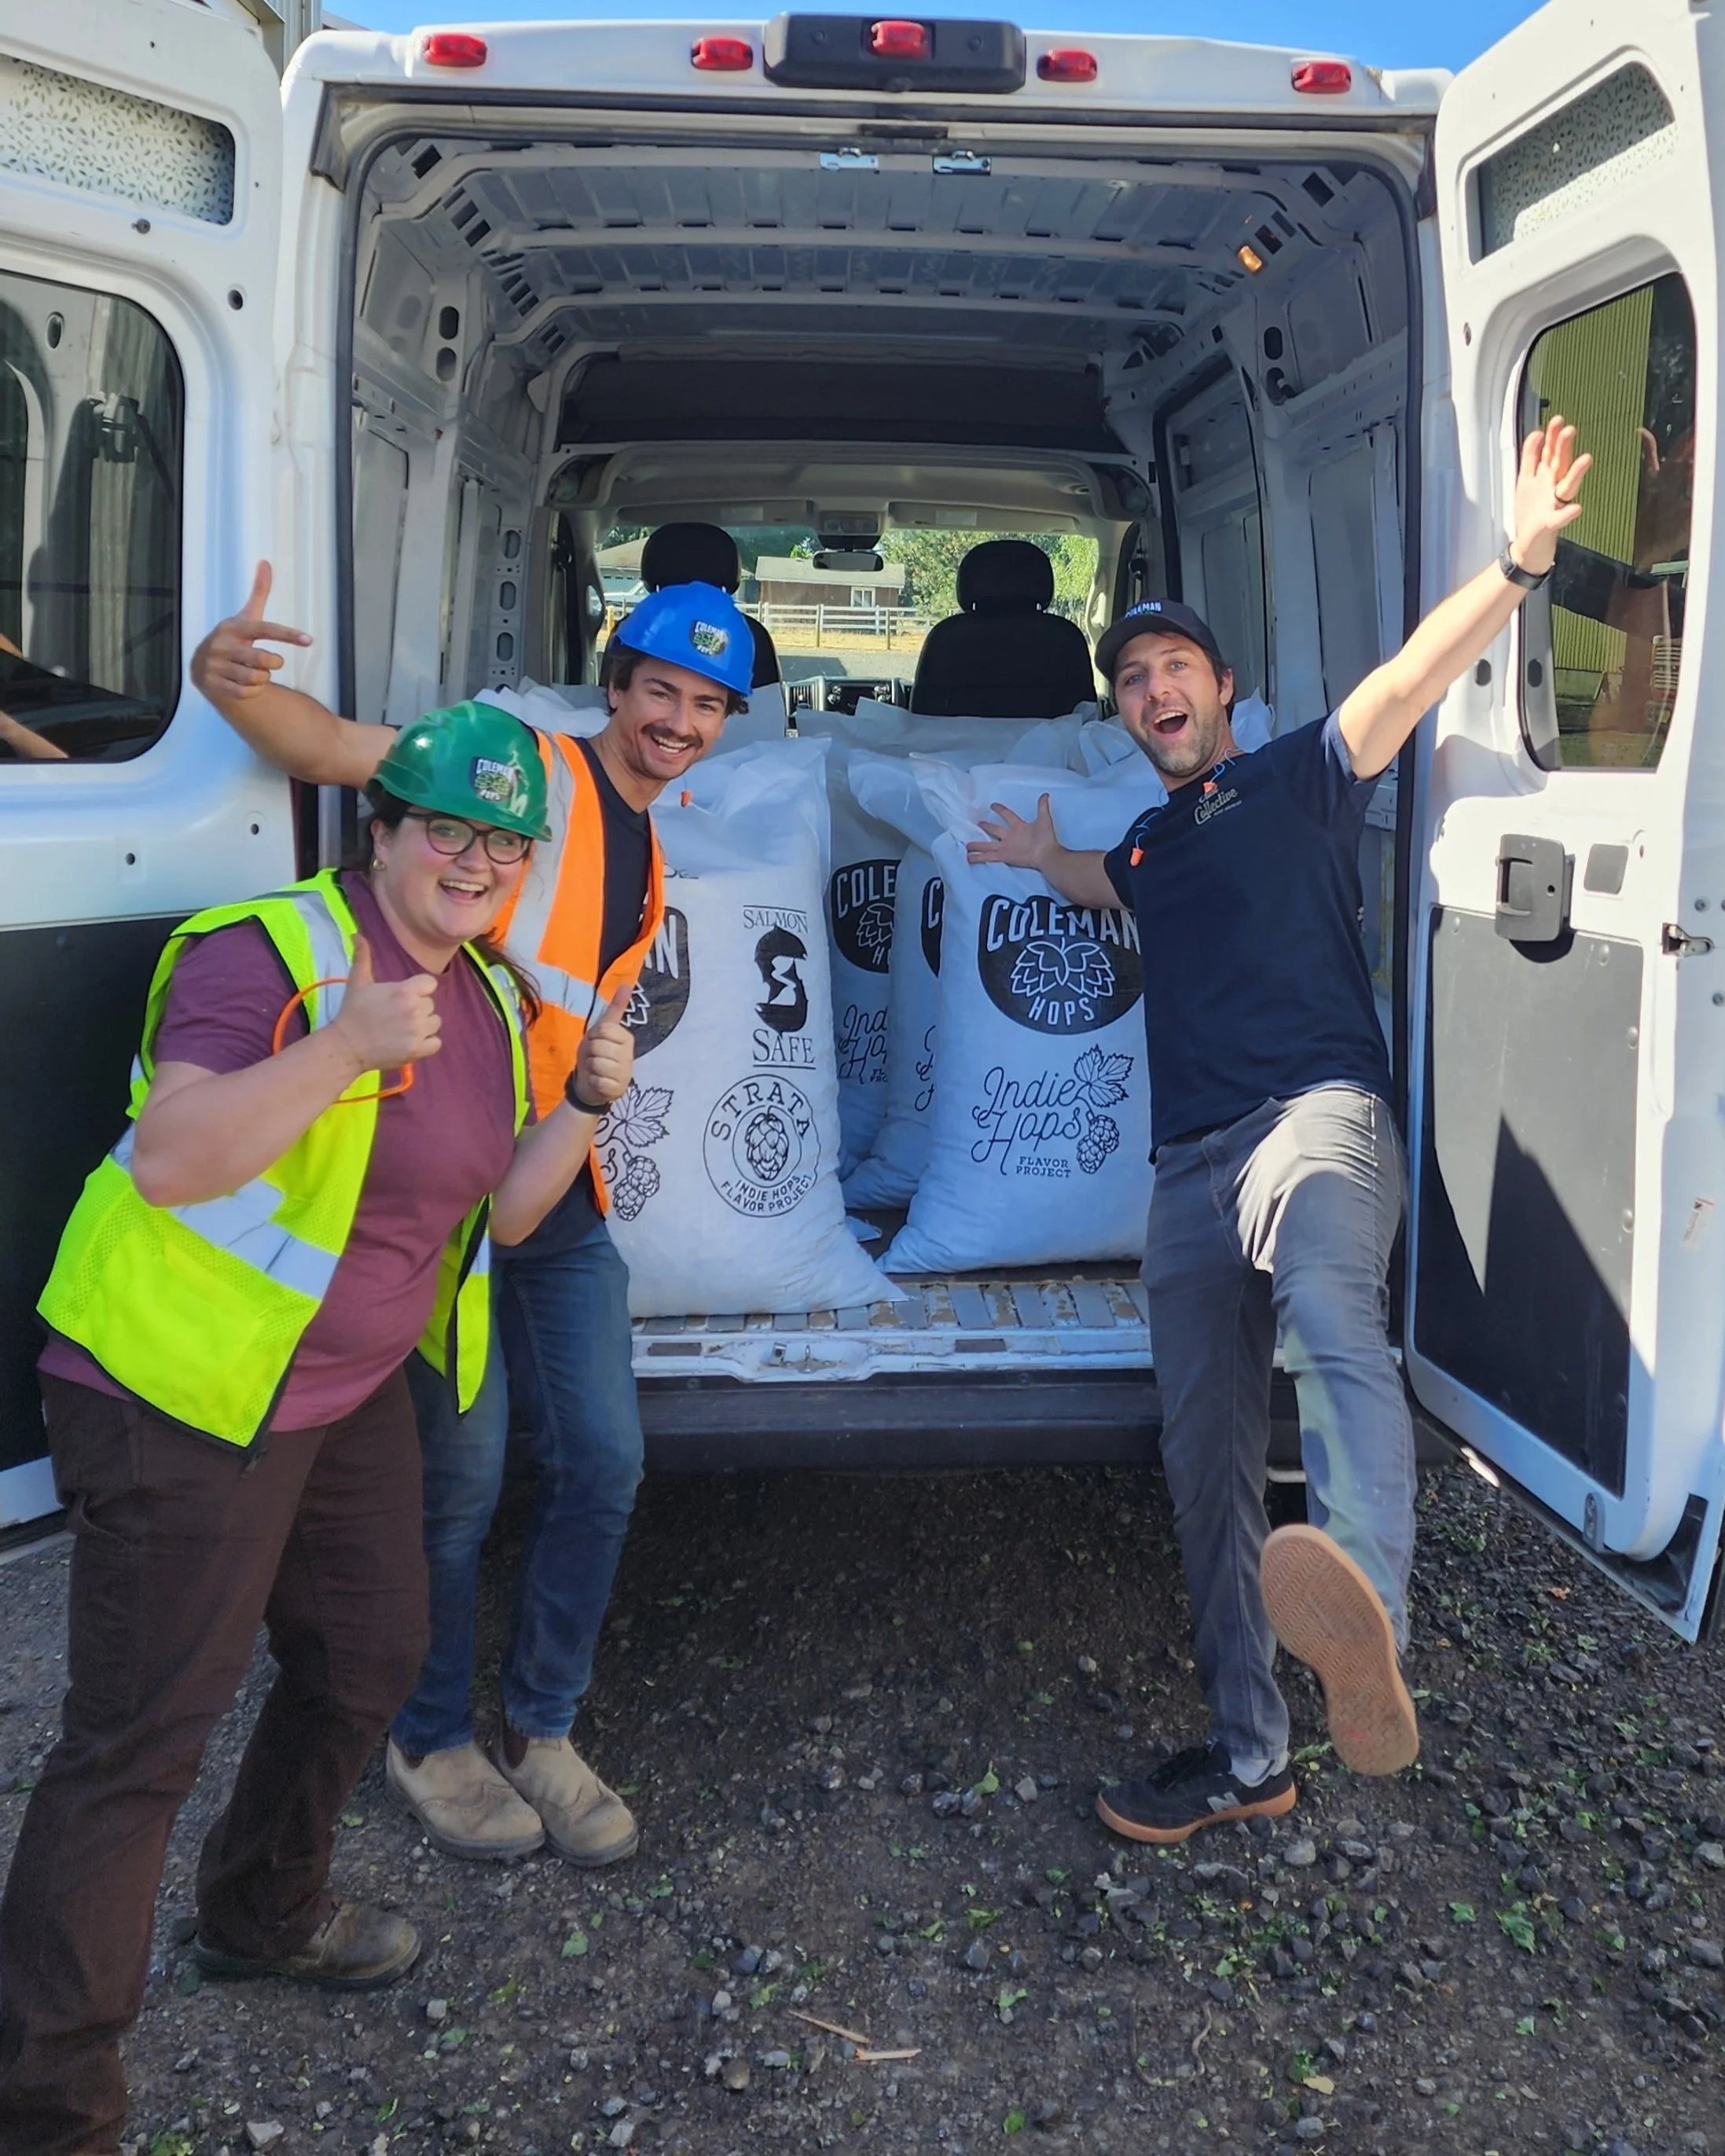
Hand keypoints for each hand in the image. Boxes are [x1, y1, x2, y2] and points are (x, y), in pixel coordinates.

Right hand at [190, 561, 312, 708]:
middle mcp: (220, 645)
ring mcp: (214, 665)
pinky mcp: (212, 685)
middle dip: (273, 663)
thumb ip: (258, 593)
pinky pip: (246, 693)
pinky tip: (244, 684)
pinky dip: (252, 691)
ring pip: (256, 678)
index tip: (309, 640)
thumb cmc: (233, 640)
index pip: (264, 629)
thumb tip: (266, 562)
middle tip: (270, 662)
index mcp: (232, 627)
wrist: (202, 668)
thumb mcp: (245, 619)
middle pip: (263, 659)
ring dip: (261, 679)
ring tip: (251, 672)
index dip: (287, 634)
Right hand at [331, 936, 441, 1071]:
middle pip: (430, 1004)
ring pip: (435, 1023)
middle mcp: (414, 1010)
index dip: (419, 989)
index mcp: (404, 991)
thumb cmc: (353, 1012)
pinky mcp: (417, 1050)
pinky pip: (436, 1043)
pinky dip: (427, 1043)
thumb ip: (362, 957)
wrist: (346, 1046)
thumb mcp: (357, 982)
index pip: (429, 984)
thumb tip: (357, 934)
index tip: (404, 996)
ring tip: (404, 1028)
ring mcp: (417, 1032)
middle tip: (397, 1015)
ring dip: (423, 1026)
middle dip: (417, 1008)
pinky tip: (411, 1041)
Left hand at [570, 981, 635, 1110]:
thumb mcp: (602, 1030)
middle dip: (590, 1053)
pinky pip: (599, 1080)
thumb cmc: (596, 1053)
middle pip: (598, 1046)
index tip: (597, 1043)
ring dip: (591, 1068)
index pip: (603, 1030)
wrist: (590, 1083)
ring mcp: (625, 1073)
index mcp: (627, 1038)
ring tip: (596, 1070)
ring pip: (598, 1064)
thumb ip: (616, 1008)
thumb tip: (627, 983)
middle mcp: (629, 1055)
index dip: (593, 1036)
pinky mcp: (619, 1089)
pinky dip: (593, 1081)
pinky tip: (598, 1082)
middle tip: (595, 1058)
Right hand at [965, 794, 1056, 870]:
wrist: (1046, 853)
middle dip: (987, 826)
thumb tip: (1045, 794)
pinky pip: (988, 856)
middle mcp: (1010, 837)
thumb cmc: (1045, 837)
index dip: (1000, 810)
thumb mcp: (1044, 819)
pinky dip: (978, 858)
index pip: (1007, 816)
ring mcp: (1006, 847)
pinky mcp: (1003, 856)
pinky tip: (969, 858)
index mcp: (1019, 827)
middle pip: (995, 830)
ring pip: (988, 845)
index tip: (992, 805)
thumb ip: (1042, 807)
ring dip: (978, 845)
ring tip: (967, 845)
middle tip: (978, 823)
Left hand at [1510, 416, 1591, 576]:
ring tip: (1586, 459)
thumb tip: (1538, 432)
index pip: (1550, 452)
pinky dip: (1568, 513)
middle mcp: (1554, 488)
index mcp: (1546, 477)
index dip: (1552, 437)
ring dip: (1575, 473)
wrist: (1529, 545)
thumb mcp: (1527, 479)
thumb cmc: (1531, 511)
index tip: (1556, 419)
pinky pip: (1561, 518)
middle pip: (1559, 465)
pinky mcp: (1551, 524)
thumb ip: (1531, 456)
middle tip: (1569, 429)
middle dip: (1563, 447)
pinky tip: (1576, 508)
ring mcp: (1555, 505)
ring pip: (1567, 487)